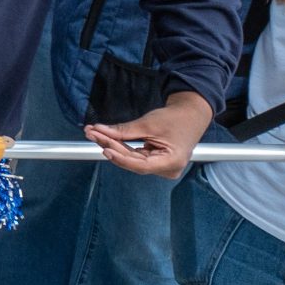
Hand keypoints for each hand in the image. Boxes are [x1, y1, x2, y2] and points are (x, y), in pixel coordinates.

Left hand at [84, 90, 212, 178]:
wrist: (191, 115)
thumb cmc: (176, 119)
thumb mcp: (149, 124)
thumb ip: (125, 131)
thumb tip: (101, 131)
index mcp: (171, 162)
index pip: (140, 165)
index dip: (120, 158)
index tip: (104, 148)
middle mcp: (167, 169)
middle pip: (132, 161)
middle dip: (110, 146)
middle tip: (92, 133)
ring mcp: (161, 167)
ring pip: (131, 159)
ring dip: (112, 146)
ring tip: (94, 133)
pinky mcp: (155, 161)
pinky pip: (134, 156)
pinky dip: (121, 146)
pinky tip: (105, 138)